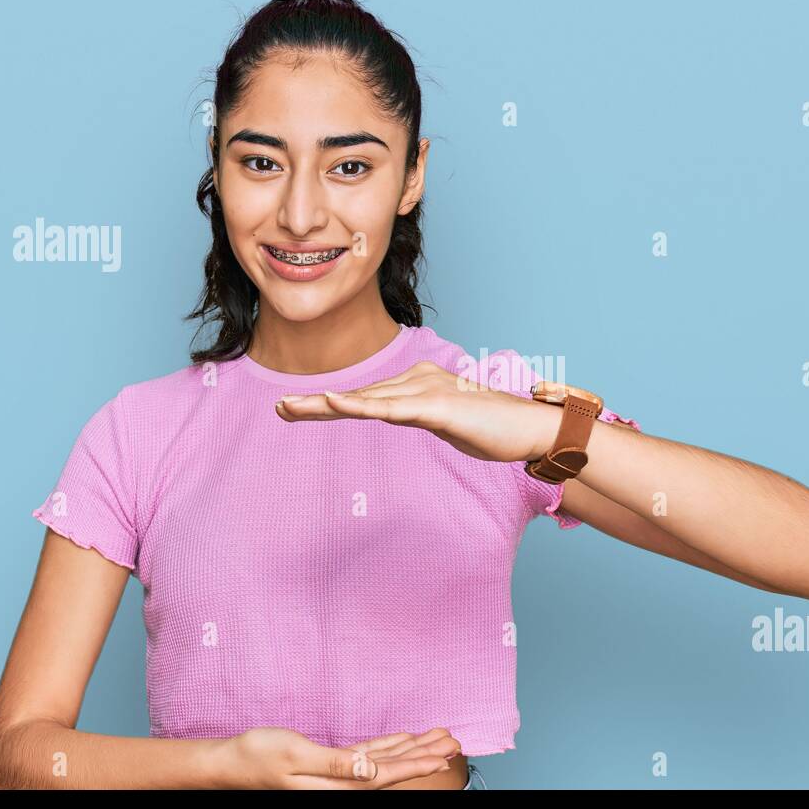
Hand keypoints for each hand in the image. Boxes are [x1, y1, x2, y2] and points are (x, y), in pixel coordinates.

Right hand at [218, 726, 460, 789]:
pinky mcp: (330, 764)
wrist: (231, 761)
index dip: (416, 765)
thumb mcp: (297, 756)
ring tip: (438, 738)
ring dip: (411, 748)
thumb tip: (371, 772)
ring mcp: (337, 774)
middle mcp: (342, 784)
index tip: (443, 757)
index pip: (385, 776)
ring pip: (383, 760)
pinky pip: (367, 754)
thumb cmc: (258, 756)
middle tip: (454, 741)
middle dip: (423, 754)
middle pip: (392, 769)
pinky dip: (387, 745)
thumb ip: (337, 765)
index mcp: (337, 785)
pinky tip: (403, 738)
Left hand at [273, 360, 557, 462]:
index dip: (326, 404)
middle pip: (358, 396)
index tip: (294, 409)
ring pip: (366, 400)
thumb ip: (419, 415)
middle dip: (315, 403)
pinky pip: (391, 408)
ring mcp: (426, 391)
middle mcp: (416, 380)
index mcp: (417, 384)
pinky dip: (359, 406)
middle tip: (278, 409)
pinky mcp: (436, 407)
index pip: (364, 398)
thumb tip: (396, 417)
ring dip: (325, 404)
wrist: (530, 428)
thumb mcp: (445, 423)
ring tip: (289, 408)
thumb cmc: (493, 428)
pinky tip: (332, 403)